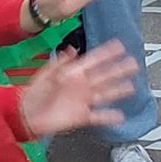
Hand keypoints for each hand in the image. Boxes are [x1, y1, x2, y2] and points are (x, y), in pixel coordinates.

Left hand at [17, 42, 136, 137]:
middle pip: (105, 75)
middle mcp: (81, 85)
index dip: (107, 53)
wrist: (26, 114)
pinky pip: (98, 116)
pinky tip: (119, 116)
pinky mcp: (81, 116)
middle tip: (134, 63)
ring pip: (105, 93)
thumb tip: (71, 50)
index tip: (120, 45)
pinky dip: (109, 116)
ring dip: (118, 90)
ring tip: (131, 87)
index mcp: (74, 73)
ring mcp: (83, 100)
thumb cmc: (34, 93)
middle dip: (119, 69)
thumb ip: (59, 63)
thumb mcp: (46, 74)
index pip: (94, 60)